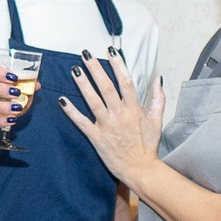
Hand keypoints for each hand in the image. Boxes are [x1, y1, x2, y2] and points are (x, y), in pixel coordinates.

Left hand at [60, 55, 163, 184]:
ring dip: (83, 85)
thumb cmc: (148, 146)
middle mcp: (120, 115)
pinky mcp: (97, 138)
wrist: (141, 170)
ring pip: (93, 101)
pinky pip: (82, 123)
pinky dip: (72, 112)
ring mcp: (107, 126)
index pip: (125, 81)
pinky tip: (62, 100)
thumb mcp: (157, 121)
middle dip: (95, 69)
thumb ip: (158, 99)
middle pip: (106, 87)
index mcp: (134, 109)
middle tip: (85, 54)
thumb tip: (158, 79)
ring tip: (74, 70)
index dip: (118, 64)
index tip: (111, 50)